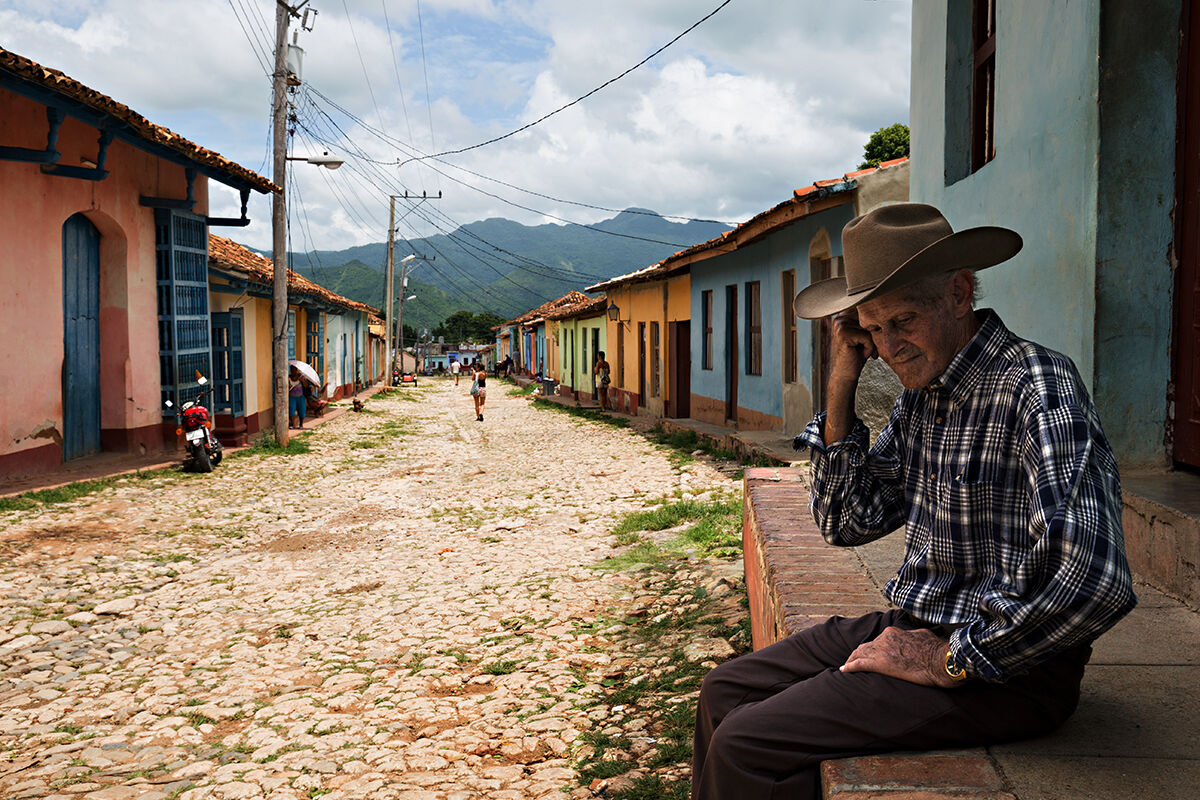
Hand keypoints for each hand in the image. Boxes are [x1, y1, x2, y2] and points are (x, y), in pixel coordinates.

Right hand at [829, 309, 876, 383]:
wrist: (846, 374)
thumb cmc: (857, 355)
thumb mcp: (865, 335)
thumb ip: (869, 322)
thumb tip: (885, 311)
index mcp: (844, 315)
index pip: (868, 313)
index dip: (874, 326)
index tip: (870, 340)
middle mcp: (840, 318)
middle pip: (869, 320)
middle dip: (874, 335)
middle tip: (870, 348)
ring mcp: (840, 325)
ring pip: (870, 328)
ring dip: (872, 343)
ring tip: (866, 352)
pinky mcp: (843, 334)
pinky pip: (867, 337)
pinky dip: (869, 348)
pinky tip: (863, 355)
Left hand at [840, 626, 960, 687]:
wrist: (940, 661)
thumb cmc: (936, 650)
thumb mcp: (922, 635)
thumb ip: (912, 636)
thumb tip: (913, 637)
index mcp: (893, 633)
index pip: (877, 640)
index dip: (872, 648)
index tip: (870, 653)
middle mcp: (884, 639)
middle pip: (866, 647)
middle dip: (859, 654)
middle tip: (853, 661)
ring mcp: (881, 651)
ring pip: (860, 654)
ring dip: (852, 660)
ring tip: (847, 666)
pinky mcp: (880, 663)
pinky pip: (859, 664)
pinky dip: (850, 667)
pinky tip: (844, 670)